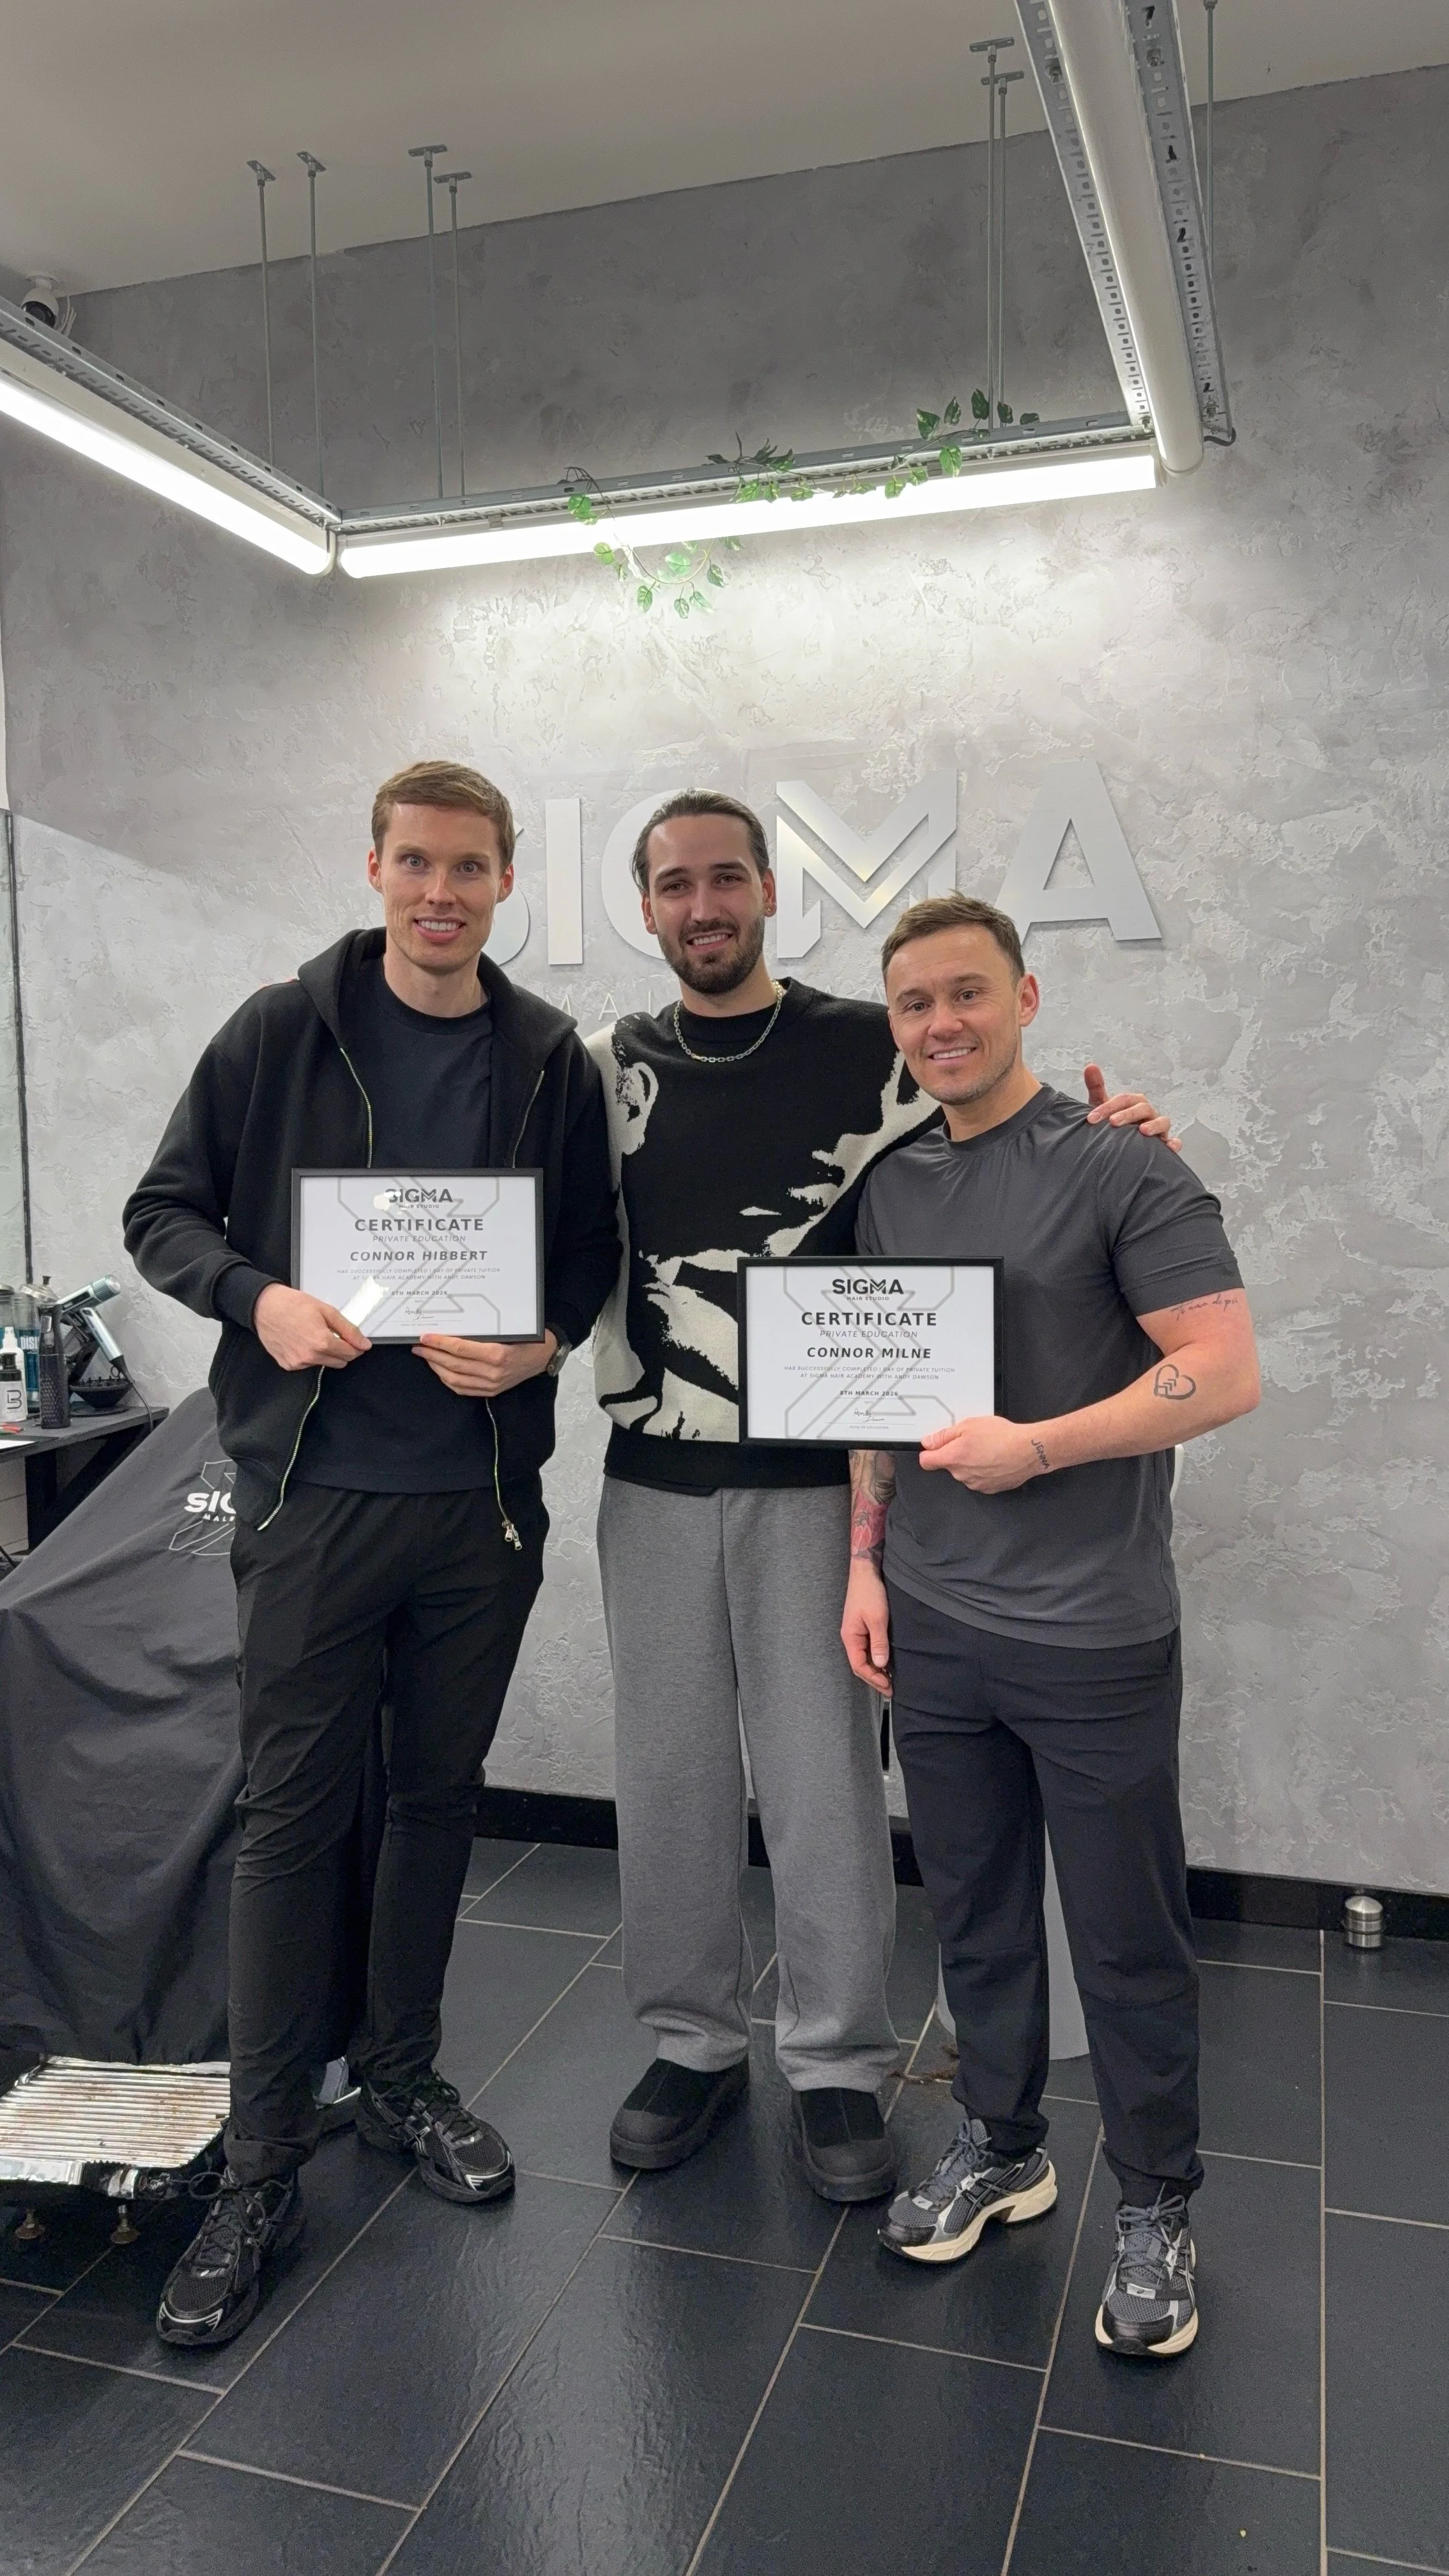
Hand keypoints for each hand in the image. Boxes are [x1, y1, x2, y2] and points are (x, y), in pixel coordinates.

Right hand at [254, 1283, 370, 1371]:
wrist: (264, 1307)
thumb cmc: (293, 1305)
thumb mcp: (326, 1311)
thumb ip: (348, 1329)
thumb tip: (364, 1344)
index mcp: (322, 1343)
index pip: (351, 1354)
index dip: (355, 1346)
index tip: (353, 1340)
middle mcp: (310, 1357)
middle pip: (340, 1362)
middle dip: (341, 1350)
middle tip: (333, 1334)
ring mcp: (298, 1363)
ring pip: (324, 1364)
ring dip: (325, 1353)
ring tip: (313, 1334)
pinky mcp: (288, 1365)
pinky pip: (307, 1365)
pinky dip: (309, 1355)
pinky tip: (302, 1340)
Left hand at [415, 1330, 557, 1397]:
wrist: (543, 1357)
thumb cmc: (526, 1338)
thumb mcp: (507, 1331)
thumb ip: (481, 1333)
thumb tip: (451, 1329)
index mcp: (497, 1354)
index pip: (459, 1349)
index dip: (439, 1343)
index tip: (425, 1337)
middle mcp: (493, 1373)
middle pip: (453, 1364)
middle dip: (432, 1354)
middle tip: (419, 1346)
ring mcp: (491, 1385)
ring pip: (454, 1378)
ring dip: (436, 1367)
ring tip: (426, 1356)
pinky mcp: (490, 1391)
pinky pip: (462, 1389)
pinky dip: (447, 1380)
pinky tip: (440, 1370)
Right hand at [842, 1560, 892, 1694]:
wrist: (866, 1571)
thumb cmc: (869, 1593)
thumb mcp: (877, 1619)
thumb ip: (878, 1642)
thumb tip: (880, 1664)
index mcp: (850, 1637)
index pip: (858, 1665)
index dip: (873, 1678)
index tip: (888, 1686)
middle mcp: (851, 1637)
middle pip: (860, 1664)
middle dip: (874, 1678)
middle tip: (891, 1689)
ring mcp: (857, 1632)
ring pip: (865, 1657)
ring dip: (876, 1669)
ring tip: (890, 1679)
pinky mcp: (863, 1626)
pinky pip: (868, 1648)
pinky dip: (877, 1658)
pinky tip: (887, 1662)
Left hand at [918, 1416, 1049, 1491]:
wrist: (1029, 1451)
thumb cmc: (1002, 1436)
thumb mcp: (969, 1425)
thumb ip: (944, 1436)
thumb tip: (928, 1442)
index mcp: (953, 1457)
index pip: (926, 1462)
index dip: (929, 1453)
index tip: (936, 1447)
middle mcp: (961, 1475)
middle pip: (948, 1466)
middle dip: (955, 1455)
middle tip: (972, 1441)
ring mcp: (975, 1484)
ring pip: (964, 1473)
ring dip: (970, 1464)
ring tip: (987, 1450)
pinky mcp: (989, 1489)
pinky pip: (979, 1480)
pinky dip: (983, 1471)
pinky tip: (995, 1460)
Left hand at [1083, 1063, 1180, 1152]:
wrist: (1118, 1144)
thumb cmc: (1113, 1122)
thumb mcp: (1102, 1106)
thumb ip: (1097, 1087)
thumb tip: (1091, 1066)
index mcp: (1134, 1103)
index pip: (1123, 1100)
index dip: (1108, 1107)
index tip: (1091, 1118)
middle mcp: (1148, 1113)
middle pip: (1143, 1108)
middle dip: (1128, 1114)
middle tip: (1112, 1122)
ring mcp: (1158, 1128)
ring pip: (1162, 1122)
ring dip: (1154, 1125)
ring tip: (1143, 1131)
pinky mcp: (1164, 1144)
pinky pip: (1173, 1143)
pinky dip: (1174, 1144)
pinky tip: (1170, 1147)